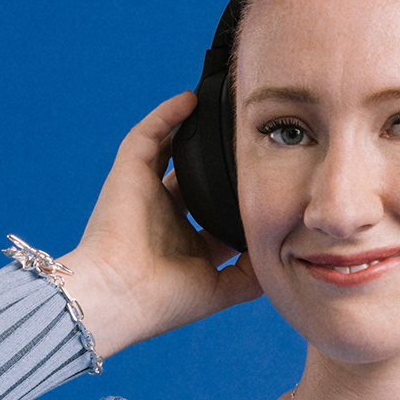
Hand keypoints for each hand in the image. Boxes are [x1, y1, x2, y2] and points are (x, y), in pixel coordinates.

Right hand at [56, 92, 261, 359]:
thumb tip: (280, 253)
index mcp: (187, 244)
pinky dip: (167, 115)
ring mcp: (147, 192)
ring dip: (194, 133)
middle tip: (250, 140)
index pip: (219, 215)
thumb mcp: (221, 290)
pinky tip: (191, 100)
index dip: (240, 200)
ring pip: (173, 152)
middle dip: (220, 164)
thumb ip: (250, 273)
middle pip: (197, 180)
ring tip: (223, 112)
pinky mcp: (129, 172)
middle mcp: (167, 216)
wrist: (120, 293)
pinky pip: (148, 134)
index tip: (268, 183)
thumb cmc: (166, 299)